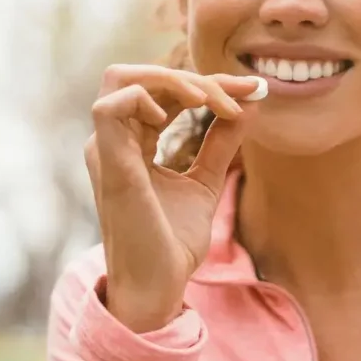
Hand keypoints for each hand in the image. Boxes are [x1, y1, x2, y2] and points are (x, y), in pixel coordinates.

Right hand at [84, 64, 265, 332]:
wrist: (159, 284)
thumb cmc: (173, 240)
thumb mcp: (205, 181)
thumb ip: (220, 143)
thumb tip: (248, 105)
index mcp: (132, 143)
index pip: (164, 91)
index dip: (209, 82)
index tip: (253, 90)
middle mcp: (114, 141)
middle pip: (142, 76)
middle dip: (193, 75)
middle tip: (237, 94)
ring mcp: (107, 150)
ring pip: (122, 79)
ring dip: (172, 80)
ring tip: (211, 100)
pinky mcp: (109, 164)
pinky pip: (110, 107)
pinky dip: (147, 98)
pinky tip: (182, 115)